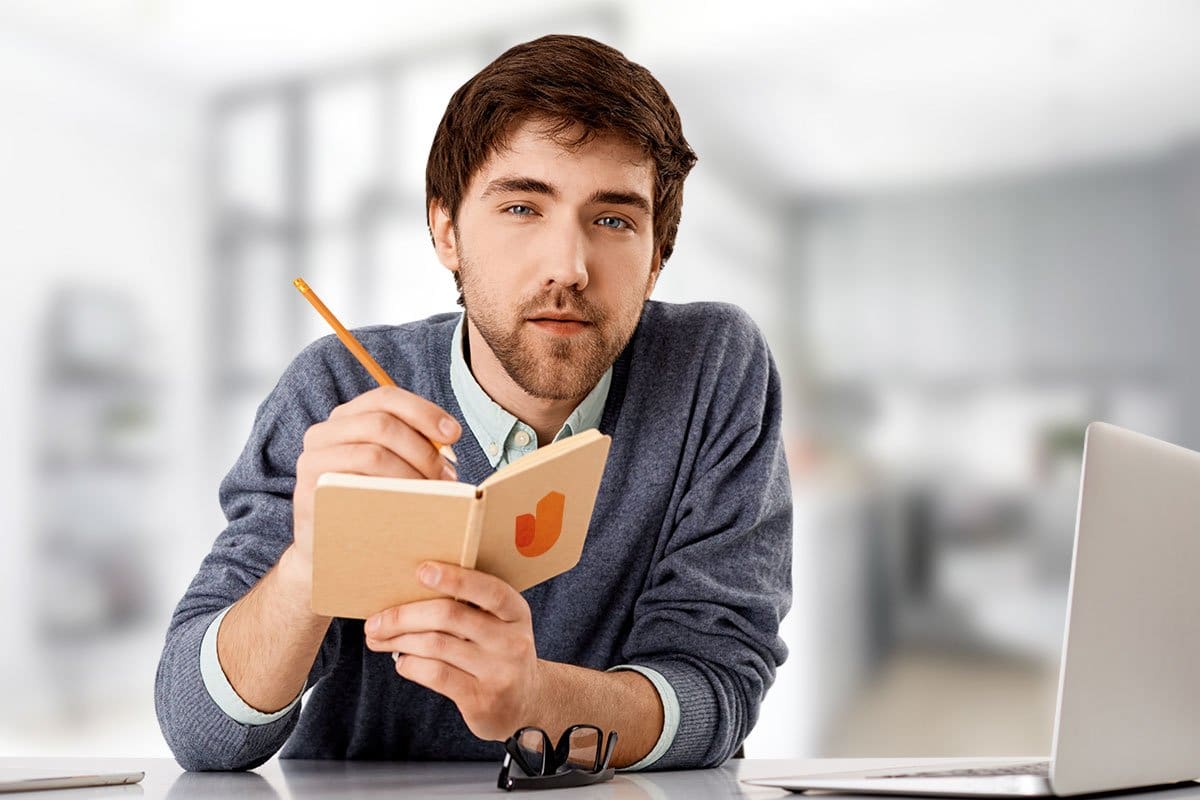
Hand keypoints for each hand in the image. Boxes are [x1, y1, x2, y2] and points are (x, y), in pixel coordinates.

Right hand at [286, 386, 461, 590]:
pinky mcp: (308, 492)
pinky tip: (406, 509)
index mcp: (347, 418)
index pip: (386, 398)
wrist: (330, 549)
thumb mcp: (393, 468)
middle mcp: (324, 433)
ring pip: (373, 453)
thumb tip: (449, 444)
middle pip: (382, 423)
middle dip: (422, 449)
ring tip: (431, 495)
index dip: (424, 411)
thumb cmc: (371, 504)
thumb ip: (413, 447)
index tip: (454, 435)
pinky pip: (355, 485)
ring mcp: (312, 461)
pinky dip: (389, 494)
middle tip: (445, 478)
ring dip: (411, 474)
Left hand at [363, 562, 542, 742]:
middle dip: (404, 616)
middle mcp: (512, 641)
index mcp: (516, 612)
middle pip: (449, 616)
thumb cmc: (498, 653)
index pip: (488, 590)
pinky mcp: (481, 699)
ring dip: (398, 640)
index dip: (455, 579)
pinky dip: (410, 665)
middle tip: (375, 621)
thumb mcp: (500, 626)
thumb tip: (407, 594)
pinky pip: (435, 674)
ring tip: (379, 640)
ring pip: (435, 645)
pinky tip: (402, 662)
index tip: (421, 571)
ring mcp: (498, 672)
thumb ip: (470, 609)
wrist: (525, 704)